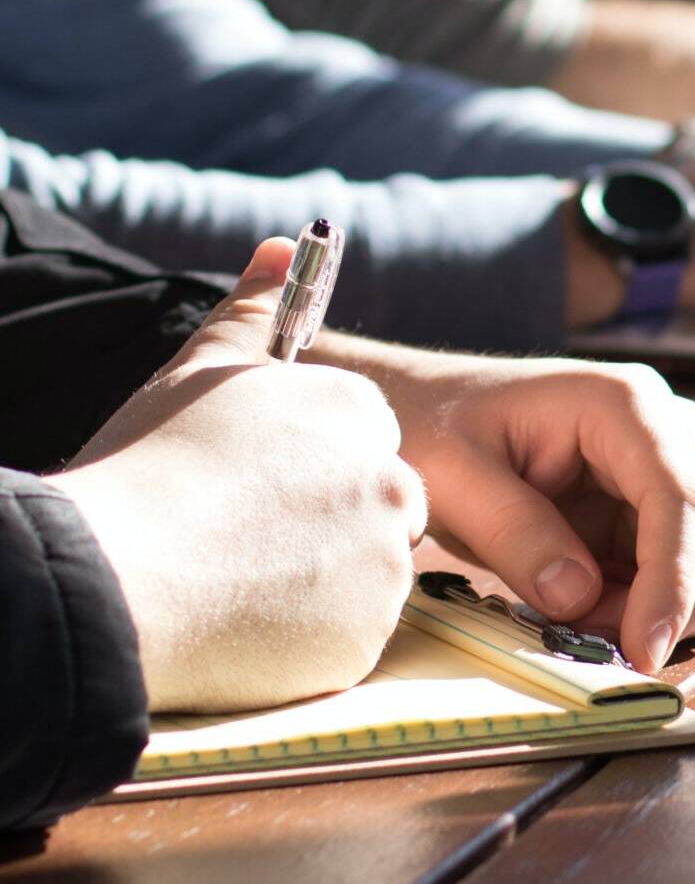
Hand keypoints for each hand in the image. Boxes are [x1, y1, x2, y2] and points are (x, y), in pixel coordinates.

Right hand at [54, 241, 426, 711]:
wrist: (116, 578)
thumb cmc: (150, 467)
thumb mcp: (198, 371)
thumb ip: (253, 311)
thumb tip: (283, 247)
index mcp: (357, 412)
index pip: (366, 438)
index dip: (311, 466)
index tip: (259, 487)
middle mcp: (389, 480)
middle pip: (381, 504)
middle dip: (330, 522)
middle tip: (248, 539)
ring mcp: (385, 563)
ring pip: (368, 571)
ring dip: (321, 579)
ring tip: (238, 580)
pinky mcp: (367, 636)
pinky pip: (349, 635)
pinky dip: (310, 636)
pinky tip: (246, 624)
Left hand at [316, 344, 694, 675]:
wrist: (432, 410)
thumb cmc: (437, 428)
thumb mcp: (451, 478)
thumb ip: (515, 533)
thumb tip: (579, 597)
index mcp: (626, 404)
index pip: (682, 499)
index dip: (673, 582)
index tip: (642, 652)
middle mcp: (674, 428)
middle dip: (677, 605)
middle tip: (590, 641)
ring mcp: (681, 465)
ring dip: (673, 612)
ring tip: (584, 619)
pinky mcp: (671, 506)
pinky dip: (673, 609)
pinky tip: (608, 611)